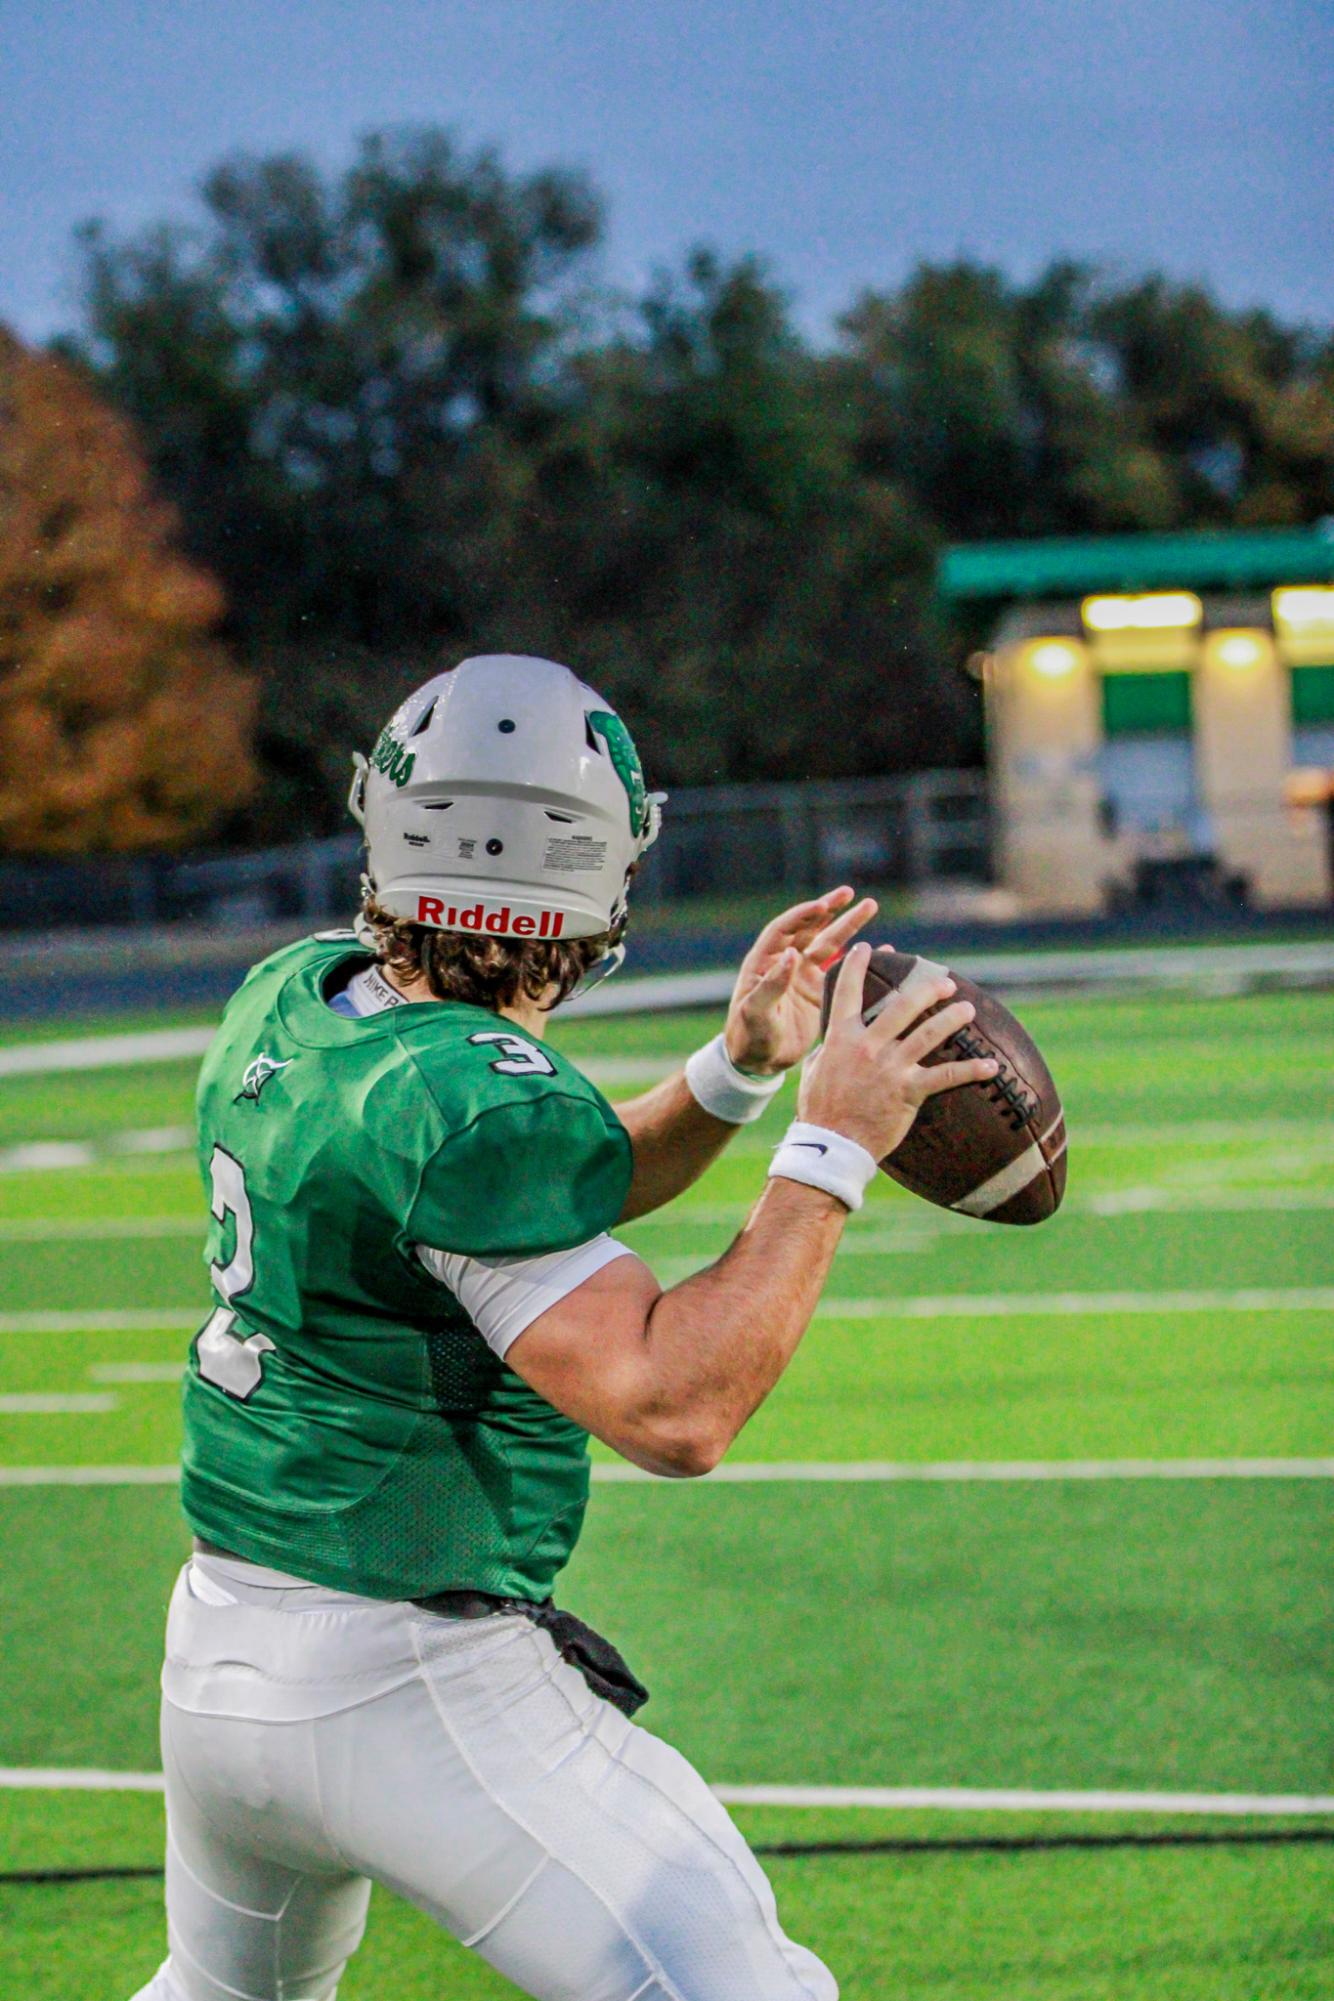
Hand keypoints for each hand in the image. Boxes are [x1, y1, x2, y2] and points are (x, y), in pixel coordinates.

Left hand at [723, 887, 877, 1075]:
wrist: (757, 1061)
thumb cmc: (748, 1035)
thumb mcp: (755, 1012)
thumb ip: (771, 984)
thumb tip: (790, 953)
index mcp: (765, 962)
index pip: (785, 930)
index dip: (803, 916)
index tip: (822, 905)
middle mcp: (786, 963)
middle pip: (811, 929)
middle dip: (830, 910)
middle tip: (851, 893)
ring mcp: (804, 977)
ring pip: (830, 944)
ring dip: (848, 926)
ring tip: (870, 906)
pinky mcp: (819, 993)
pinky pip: (843, 971)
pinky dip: (860, 960)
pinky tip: (883, 949)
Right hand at [798, 941, 998, 1159]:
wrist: (833, 1144)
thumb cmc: (820, 1110)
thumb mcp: (815, 1071)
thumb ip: (828, 1048)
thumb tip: (835, 1036)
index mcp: (841, 1038)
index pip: (848, 992)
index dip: (857, 965)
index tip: (868, 947)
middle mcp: (868, 1046)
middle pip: (903, 1006)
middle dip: (926, 989)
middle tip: (944, 983)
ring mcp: (890, 1067)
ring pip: (930, 1033)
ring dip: (953, 1019)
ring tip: (968, 1009)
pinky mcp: (909, 1090)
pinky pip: (947, 1076)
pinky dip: (972, 1070)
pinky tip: (992, 1066)